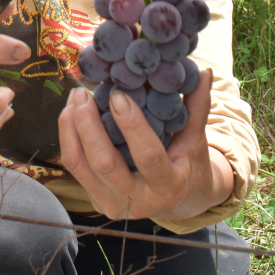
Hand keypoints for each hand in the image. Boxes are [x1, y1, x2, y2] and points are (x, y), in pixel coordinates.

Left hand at [57, 69, 234, 220]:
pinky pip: (74, 166)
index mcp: (168, 186)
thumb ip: (198, 107)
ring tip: (75, 98)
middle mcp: (138, 202)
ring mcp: (112, 204)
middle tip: (85, 93)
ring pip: (80, 165)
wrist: (178, 201)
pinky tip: (70, 112)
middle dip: (89, 125)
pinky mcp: (94, 199)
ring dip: (72, 127)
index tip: (119, 94)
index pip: (147, 156)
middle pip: (104, 163)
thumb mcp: (196, 140)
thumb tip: (206, 71)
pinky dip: (68, 136)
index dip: (132, 125)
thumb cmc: (189, 165)